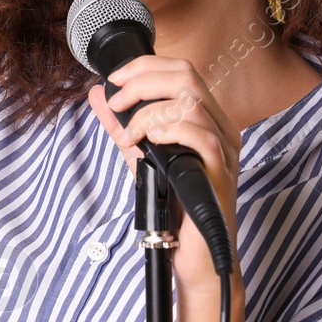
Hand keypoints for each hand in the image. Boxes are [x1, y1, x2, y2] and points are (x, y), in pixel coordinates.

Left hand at [87, 56, 242, 296]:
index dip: (146, 66)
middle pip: (188, 77)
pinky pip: (202, 136)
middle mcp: (220, 129)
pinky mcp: (221, 173)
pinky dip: (170, 131)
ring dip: (150, 112)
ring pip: (192, 103)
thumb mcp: (140, 156)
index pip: (183, 71)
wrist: (194, 255)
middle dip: (143, 81)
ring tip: (129, 135)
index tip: (114, 79)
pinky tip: (150, 142)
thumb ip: (121, 124)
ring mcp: (224, 150)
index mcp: (206, 120)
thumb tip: (97, 94)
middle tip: (116, 101)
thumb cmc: (173, 207)